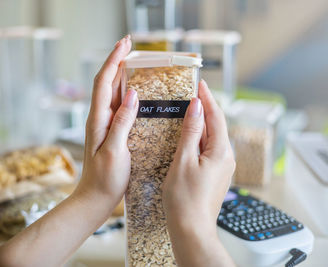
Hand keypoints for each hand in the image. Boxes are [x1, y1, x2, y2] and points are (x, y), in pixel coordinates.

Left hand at [74, 34, 137, 208]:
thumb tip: (133, 94)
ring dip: (121, 73)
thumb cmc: (104, 179)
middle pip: (106, 81)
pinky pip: (118, 105)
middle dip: (117, 60)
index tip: (125, 43)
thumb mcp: (114, 151)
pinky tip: (136, 90)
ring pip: (112, 91)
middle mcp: (99, 117)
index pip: (104, 82)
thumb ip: (122, 122)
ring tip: (134, 60)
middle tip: (130, 44)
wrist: (94, 198)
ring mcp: (104, 124)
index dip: (114, 60)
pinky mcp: (111, 131)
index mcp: (98, 119)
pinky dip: (126, 92)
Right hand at [162, 80, 235, 266]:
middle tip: (194, 93)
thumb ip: (191, 131)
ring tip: (190, 111)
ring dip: (203, 123)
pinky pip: (210, 149)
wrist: (191, 228)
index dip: (207, 98)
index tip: (200, 84)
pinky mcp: (215, 175)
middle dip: (206, 108)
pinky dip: (200, 138)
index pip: (216, 116)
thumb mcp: (184, 160)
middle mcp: (226, 158)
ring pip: (213, 138)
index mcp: (221, 152)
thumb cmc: (184, 199)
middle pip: (216, 125)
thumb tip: (196, 107)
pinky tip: (190, 137)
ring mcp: (222, 167)